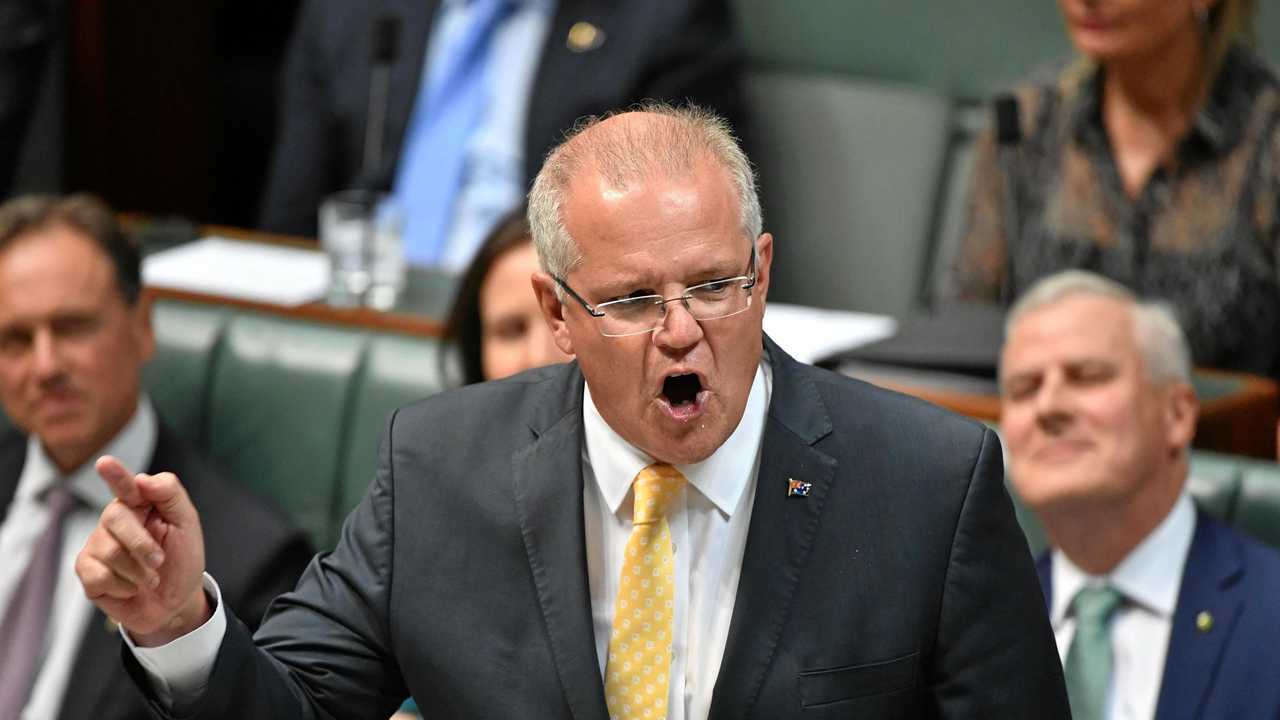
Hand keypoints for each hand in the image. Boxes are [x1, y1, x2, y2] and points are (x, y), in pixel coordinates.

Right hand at [75, 456, 208, 646]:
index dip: (115, 475)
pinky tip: (131, 587)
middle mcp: (114, 519)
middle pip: (116, 518)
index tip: (105, 463)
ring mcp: (97, 544)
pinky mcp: (86, 570)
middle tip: (160, 561)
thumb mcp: (187, 525)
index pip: (126, 485)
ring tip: (150, 577)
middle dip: (142, 544)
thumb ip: (170, 495)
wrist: (175, 602)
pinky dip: (124, 586)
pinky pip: (100, 576)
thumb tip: (143, 478)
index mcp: (139, 503)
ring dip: (139, 571)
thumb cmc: (181, 559)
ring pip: (110, 551)